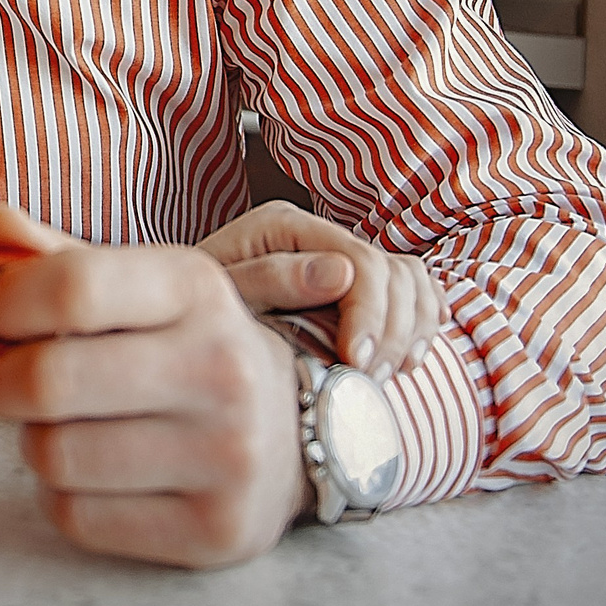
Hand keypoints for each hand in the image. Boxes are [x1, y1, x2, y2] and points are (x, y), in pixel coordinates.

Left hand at [0, 204, 307, 568]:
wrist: (288, 432)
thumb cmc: (187, 348)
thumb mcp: (141, 288)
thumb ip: (60, 258)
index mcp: (196, 288)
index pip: (72, 288)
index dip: (3, 304)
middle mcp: (221, 368)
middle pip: (48, 380)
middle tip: (2, 381)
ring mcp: (227, 455)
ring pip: (54, 455)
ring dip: (34, 442)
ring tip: (60, 427)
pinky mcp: (215, 529)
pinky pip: (77, 517)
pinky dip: (61, 497)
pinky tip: (92, 476)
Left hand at [197, 199, 440, 380]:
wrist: (183, 335)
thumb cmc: (191, 319)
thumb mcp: (219, 301)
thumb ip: (270, 280)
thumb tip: (342, 272)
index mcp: (283, 227)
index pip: (359, 261)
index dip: (369, 313)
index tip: (357, 362)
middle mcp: (318, 236)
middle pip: (392, 272)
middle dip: (392, 330)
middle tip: (370, 378)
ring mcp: (340, 259)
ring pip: (410, 280)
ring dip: (411, 331)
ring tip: (385, 375)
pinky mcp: (356, 288)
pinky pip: (415, 291)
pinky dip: (422, 322)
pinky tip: (410, 356)